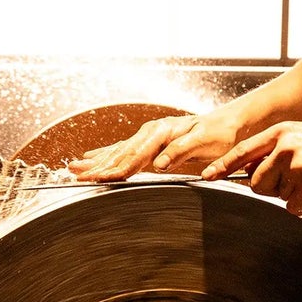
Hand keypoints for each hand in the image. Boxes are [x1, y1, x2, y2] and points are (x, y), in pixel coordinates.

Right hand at [69, 111, 240, 183]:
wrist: (227, 123)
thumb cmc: (219, 134)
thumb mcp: (205, 142)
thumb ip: (181, 151)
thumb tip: (160, 164)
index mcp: (162, 132)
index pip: (134, 156)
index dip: (116, 170)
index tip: (100, 179)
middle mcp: (151, 132)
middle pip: (119, 154)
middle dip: (96, 166)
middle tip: (76, 176)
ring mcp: (148, 135)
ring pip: (117, 151)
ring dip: (95, 161)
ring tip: (73, 168)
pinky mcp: (149, 140)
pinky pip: (122, 149)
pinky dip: (105, 154)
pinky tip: (91, 158)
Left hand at [202, 123, 301, 212]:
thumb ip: (277, 147)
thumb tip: (252, 166)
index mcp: (283, 132)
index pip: (243, 151)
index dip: (223, 165)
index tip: (207, 175)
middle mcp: (287, 149)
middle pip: (256, 182)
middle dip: (269, 186)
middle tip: (294, 178)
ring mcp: (298, 169)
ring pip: (275, 196)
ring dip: (290, 194)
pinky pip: (293, 207)